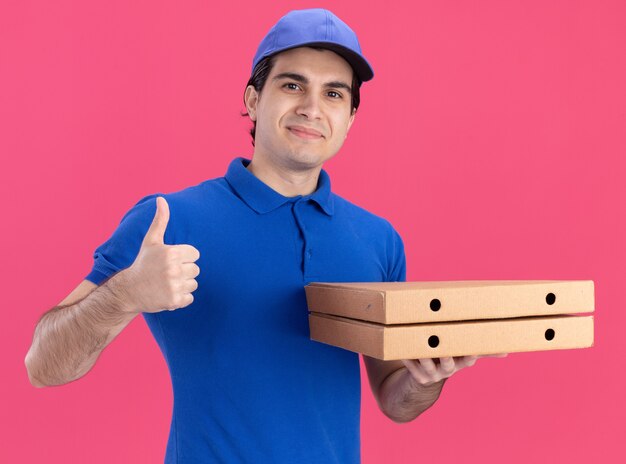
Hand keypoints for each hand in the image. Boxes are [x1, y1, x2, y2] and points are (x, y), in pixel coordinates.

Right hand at [123, 196, 200, 313]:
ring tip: (166, 283)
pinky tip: (167, 294)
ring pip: (193, 284)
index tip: (170, 261)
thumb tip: (162, 199)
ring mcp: (174, 286)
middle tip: (167, 273)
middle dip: (184, 272)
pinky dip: (181, 298)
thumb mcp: (151, 241)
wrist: (129, 290)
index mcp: (172, 253)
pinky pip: (190, 298)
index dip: (184, 258)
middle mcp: (174, 269)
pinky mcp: (175, 301)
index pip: (195, 254)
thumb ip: (160, 220)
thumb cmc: (142, 263)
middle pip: (195, 270)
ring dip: (182, 285)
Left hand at [402, 354, 507, 386]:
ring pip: (428, 365)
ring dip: (424, 357)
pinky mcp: (417, 376)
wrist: (424, 382)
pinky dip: (407, 359)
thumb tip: (507, 352)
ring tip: (420, 349)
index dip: (470, 356)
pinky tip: (402, 352)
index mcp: (460, 363)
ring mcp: (432, 374)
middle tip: (445, 349)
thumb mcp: (464, 356)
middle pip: (448, 364)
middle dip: (447, 357)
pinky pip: (411, 366)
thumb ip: (482, 352)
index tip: (471, 350)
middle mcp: (447, 370)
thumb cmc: (448, 360)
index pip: (468, 360)